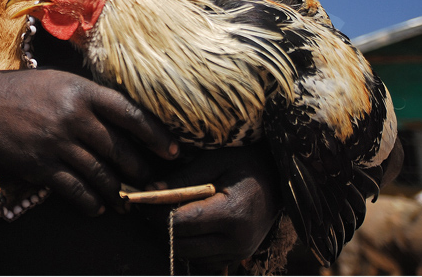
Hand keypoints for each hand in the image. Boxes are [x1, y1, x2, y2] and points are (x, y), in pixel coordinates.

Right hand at [0, 69, 178, 215]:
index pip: (129, 113)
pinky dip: (91, 203)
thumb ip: (88, 95)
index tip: (172, 150)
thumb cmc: (22, 91)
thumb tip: (121, 113)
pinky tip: (97, 208)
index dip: (155, 134)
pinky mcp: (41, 165)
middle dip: (141, 170)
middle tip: (154, 183)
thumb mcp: (58, 81)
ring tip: (126, 202)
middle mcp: (73, 116)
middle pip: (119, 149)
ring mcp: (57, 142)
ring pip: (100, 174)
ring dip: (118, 192)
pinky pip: (75, 190)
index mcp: (81, 91)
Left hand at [141, 144, 280, 271]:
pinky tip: (187, 226)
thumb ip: (183, 179)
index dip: (156, 214)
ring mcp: (241, 251)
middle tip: (150, 208)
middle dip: (161, 227)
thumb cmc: (246, 162)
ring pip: (191, 256)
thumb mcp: (215, 161)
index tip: (142, 201)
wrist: (279, 177)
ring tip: (167, 214)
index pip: (181, 223)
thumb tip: (149, 191)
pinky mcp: (240, 256)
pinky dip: (191, 246)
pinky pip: (205, 260)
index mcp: (232, 213)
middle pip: (183, 244)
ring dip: (174, 238)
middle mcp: (238, 239)